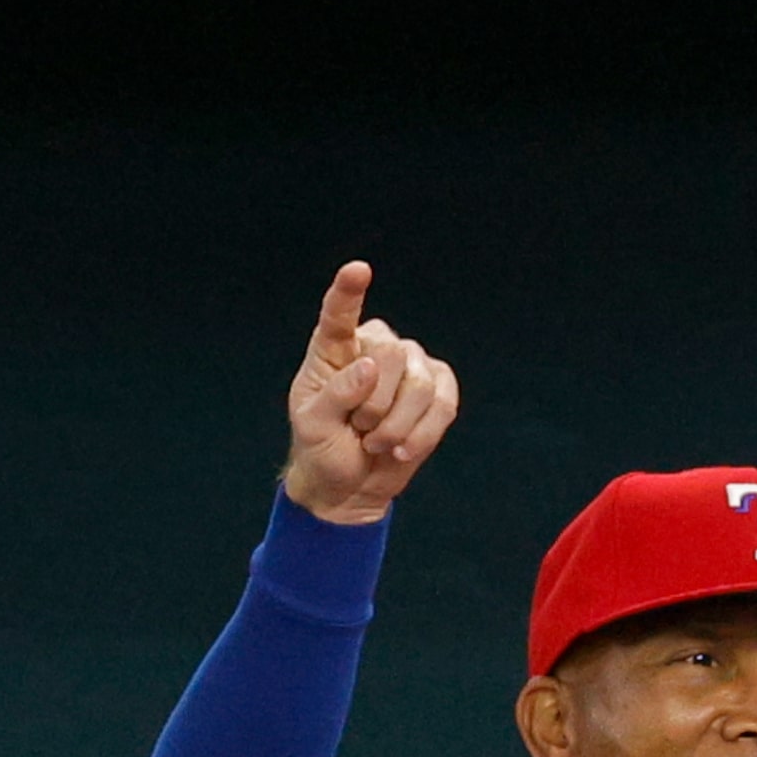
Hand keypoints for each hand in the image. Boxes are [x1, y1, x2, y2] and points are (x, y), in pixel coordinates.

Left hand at [282, 260, 460, 523]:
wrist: (350, 486)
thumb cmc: (322, 449)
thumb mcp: (313, 425)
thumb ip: (336, 394)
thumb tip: (369, 367)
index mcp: (334, 348)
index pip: (340, 315)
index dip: (348, 292)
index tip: (358, 270)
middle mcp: (375, 347)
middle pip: (390, 356)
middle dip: (375, 404)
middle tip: (359, 428)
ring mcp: (411, 366)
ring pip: (419, 385)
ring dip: (396, 426)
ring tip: (376, 442)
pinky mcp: (439, 390)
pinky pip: (443, 405)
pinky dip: (422, 434)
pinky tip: (403, 449)